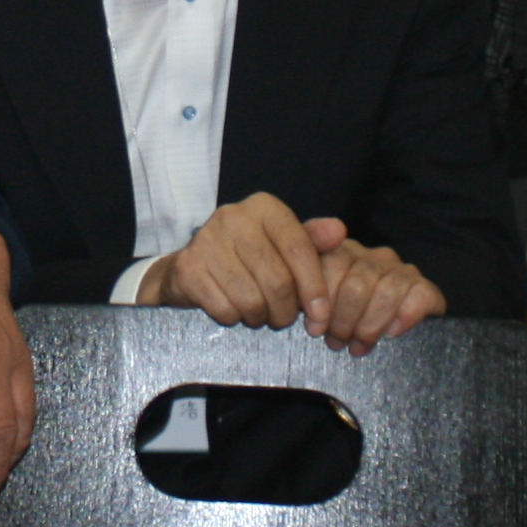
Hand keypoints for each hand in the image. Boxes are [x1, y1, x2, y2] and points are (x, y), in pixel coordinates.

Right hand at [139, 192, 332, 330]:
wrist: (191, 267)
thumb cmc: (247, 256)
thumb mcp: (283, 245)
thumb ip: (312, 241)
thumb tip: (338, 231)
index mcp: (264, 207)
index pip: (300, 250)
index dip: (315, 289)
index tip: (321, 316)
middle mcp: (234, 216)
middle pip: (278, 280)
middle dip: (286, 310)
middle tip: (284, 318)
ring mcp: (207, 241)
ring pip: (252, 300)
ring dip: (261, 317)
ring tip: (259, 313)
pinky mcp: (188, 268)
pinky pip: (225, 309)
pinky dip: (235, 318)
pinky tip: (234, 309)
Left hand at [304, 237, 445, 355]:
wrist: (385, 328)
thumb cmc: (339, 315)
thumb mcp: (313, 298)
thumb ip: (301, 281)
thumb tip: (298, 284)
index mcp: (345, 251)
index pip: (333, 264)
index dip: (323, 302)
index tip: (315, 328)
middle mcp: (375, 256)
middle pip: (357, 285)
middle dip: (344, 321)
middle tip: (337, 342)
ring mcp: (402, 271)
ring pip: (387, 292)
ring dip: (369, 326)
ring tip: (357, 346)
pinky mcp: (425, 289)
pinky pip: (419, 296)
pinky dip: (404, 317)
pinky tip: (391, 333)